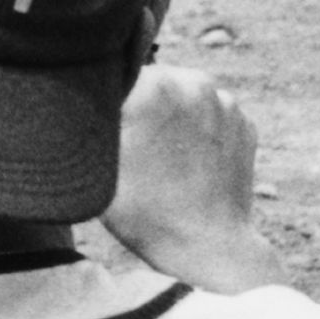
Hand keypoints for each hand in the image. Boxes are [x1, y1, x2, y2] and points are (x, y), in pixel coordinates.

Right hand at [99, 65, 278, 292]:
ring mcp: (225, 102)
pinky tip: (186, 162)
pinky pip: (210, 113)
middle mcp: (194, 82)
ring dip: (169, 115)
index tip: (103, 124)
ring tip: (161, 158)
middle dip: (138, 103)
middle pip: (150, 79)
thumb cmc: (144, 213)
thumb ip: (85, 121)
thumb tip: (75, 89)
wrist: (209, 249)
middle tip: (131, 146)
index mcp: (153, 86)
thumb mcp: (97, 165)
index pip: (113, 69)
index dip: (104, 95)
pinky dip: (197, 130)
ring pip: (182, 94)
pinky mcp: (244, 122)